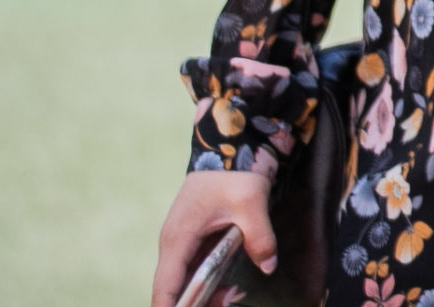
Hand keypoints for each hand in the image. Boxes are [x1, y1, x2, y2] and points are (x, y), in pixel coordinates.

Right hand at [151, 170, 273, 305]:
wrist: (228, 144)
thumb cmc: (233, 172)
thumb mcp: (251, 203)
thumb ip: (259, 237)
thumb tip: (267, 266)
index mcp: (179, 238)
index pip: (165, 286)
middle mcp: (173, 244)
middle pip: (173, 288)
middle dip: (195, 304)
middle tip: (227, 302)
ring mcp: (181, 241)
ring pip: (184, 280)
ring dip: (203, 293)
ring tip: (231, 296)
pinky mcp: (193, 238)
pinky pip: (194, 268)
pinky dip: (206, 280)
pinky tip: (228, 285)